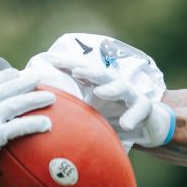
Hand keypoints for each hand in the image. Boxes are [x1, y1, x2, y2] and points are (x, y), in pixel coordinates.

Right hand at [0, 60, 54, 186]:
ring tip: (49, 97)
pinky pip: (18, 126)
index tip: (16, 74)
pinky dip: (34, 124)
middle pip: (1, 89)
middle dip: (23, 83)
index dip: (2, 76)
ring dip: (34, 99)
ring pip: (13, 104)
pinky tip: (47, 123)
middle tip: (37, 80)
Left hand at [47, 56, 174, 147]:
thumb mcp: (90, 114)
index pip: (81, 73)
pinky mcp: (145, 107)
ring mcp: (130, 95)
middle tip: (76, 71)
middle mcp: (113, 86)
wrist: (145, 125)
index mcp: (97, 85)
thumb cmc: (112, 117)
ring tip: (99, 92)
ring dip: (110, 88)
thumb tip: (41, 112)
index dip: (67, 66)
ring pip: (121, 87)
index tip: (50, 61)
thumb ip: (72, 111)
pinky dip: (133, 116)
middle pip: (100, 75)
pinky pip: (141, 109)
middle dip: (88, 71)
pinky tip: (126, 124)